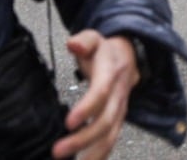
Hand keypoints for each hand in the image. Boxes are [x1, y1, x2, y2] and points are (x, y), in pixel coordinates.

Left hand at [54, 31, 139, 159]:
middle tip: (57, 151)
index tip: (69, 123)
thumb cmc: (105, 50)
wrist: (129, 56)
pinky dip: (99, 155)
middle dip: (83, 139)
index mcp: (111, 73)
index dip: (87, 108)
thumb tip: (73, 44)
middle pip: (105, 121)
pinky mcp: (118, 120)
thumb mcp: (94, 38)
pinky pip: (111, 140)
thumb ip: (84, 41)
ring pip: (110, 136)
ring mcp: (120, 110)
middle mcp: (119, 95)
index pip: (102, 92)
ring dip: (92, 154)